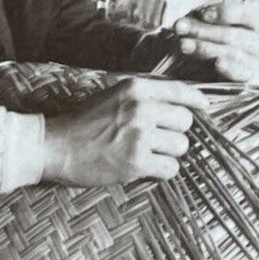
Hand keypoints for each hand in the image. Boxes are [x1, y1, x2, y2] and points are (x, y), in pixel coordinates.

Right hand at [41, 76, 207, 185]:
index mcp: (136, 89)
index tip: (204, 107)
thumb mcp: (114, 95)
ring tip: (150, 153)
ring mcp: (139, 136)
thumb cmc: (83, 121)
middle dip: (176, 131)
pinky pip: (170, 168)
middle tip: (160, 138)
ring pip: (181, 146)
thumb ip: (144, 96)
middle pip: (185, 121)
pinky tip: (148, 168)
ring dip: (170, 152)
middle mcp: (141, 109)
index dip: (197, 100)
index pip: (181, 91)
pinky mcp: (136, 163)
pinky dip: (163, 170)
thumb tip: (180, 103)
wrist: (53, 145)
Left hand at [172, 0, 258, 86]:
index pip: (244, 14)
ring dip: (205, 50)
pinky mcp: (255, 72)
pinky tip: (215, 65)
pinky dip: (229, 72)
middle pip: (231, 37)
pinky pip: (242, 76)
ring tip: (184, 44)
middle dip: (202, 32)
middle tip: (180, 27)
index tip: (204, 12)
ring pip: (230, 56)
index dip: (222, 13)